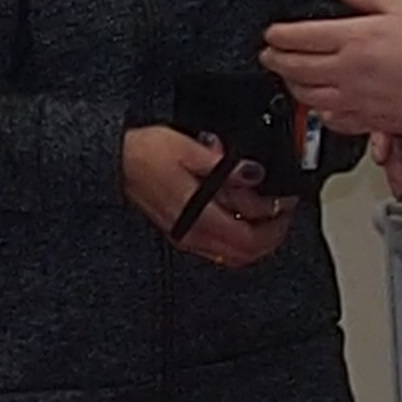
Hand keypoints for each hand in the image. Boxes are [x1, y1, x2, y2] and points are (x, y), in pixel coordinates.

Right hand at [122, 126, 296, 267]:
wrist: (115, 160)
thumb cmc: (144, 153)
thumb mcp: (190, 148)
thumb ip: (226, 167)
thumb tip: (253, 174)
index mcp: (199, 219)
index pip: (250, 240)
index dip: (276, 226)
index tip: (287, 204)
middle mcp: (194, 235)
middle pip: (245, 253)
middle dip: (271, 234)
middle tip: (283, 211)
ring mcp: (186, 236)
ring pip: (232, 253)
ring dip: (254, 237)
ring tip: (264, 210)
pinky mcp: (180, 230)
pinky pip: (218, 246)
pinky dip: (236, 234)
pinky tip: (237, 212)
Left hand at [263, 0, 401, 141]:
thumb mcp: (400, 5)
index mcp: (354, 38)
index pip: (300, 37)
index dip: (279, 35)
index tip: (270, 34)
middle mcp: (348, 71)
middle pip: (296, 67)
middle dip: (275, 60)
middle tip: (268, 55)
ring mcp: (356, 99)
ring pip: (308, 96)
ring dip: (293, 85)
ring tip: (288, 77)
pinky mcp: (368, 121)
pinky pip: (333, 120)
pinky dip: (320, 112)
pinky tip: (320, 105)